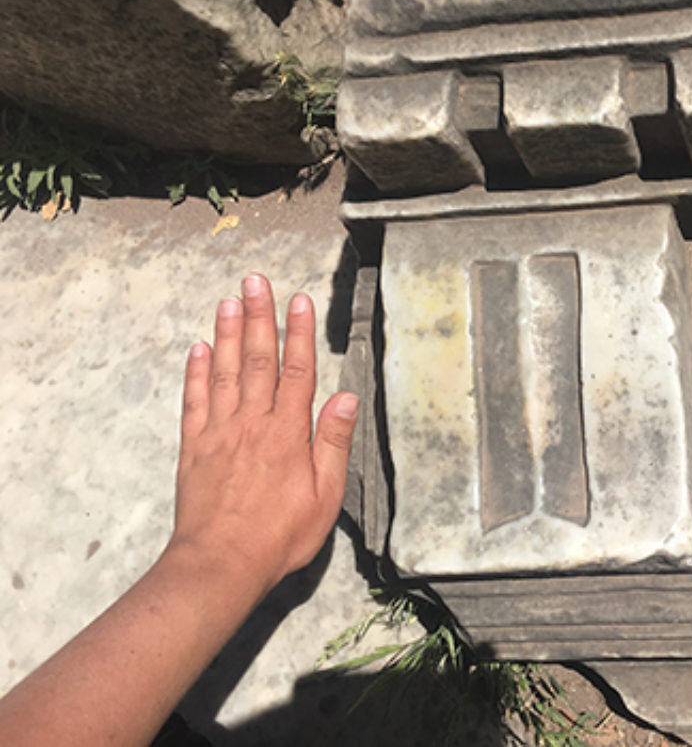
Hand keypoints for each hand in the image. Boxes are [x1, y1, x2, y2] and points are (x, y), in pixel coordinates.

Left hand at [167, 273, 357, 600]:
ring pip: (224, 371)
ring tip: (229, 300)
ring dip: (227, 333)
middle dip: (259, 316)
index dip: (299, 333)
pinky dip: (196, 372)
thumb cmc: (279, 536)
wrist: (220, 563)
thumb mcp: (325, 495)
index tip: (299, 300)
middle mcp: (252, 423)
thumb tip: (345, 397)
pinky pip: (194, 400)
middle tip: (255, 281)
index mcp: (288, 433)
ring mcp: (220, 433)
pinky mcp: (194, 448)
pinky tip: (199, 349)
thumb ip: (333, 442)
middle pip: (257, 359)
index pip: (297, 371)